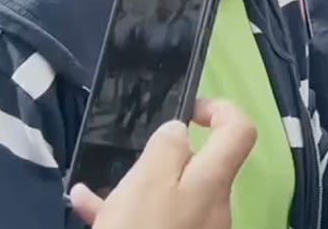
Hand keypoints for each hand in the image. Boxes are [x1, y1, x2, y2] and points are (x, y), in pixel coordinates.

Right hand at [70, 99, 256, 228]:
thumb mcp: (148, 182)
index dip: (220, 110)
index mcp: (213, 182)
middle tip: (129, 162)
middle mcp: (214, 207)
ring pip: (169, 197)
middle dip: (163, 159)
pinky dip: (125, 213)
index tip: (189, 110)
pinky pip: (154, 222)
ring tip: (97, 190)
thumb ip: (166, 149)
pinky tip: (87, 207)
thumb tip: (180, 129)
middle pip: (199, 167)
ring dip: (135, 187)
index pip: (240, 131)